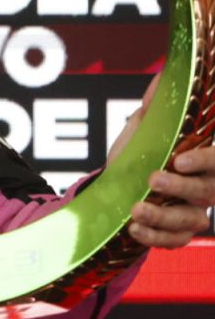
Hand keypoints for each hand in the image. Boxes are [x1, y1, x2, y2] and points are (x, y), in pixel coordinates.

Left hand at [108, 72, 213, 248]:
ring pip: (193, 220)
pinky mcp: (176, 234)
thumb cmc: (136, 157)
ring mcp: (191, 213)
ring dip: (164, 216)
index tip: (180, 159)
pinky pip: (175, 241)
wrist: (113, 189)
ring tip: (136, 209)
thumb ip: (154, 110)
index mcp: (199, 160)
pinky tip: (135, 228)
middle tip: (153, 179)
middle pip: (208, 191)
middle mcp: (203, 188)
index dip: (206, 160)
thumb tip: (161, 77)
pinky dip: (155, 238)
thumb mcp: (142, 131)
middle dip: (182, 186)